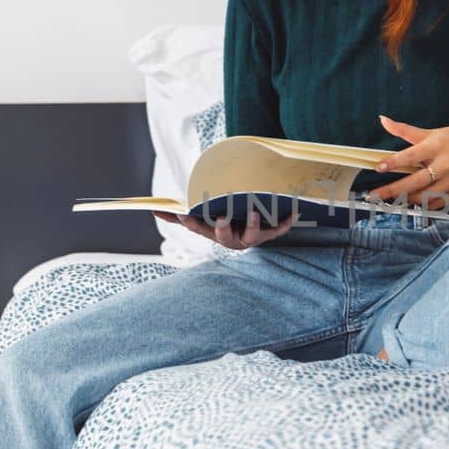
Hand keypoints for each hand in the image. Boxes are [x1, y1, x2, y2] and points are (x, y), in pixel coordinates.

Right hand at [153, 209, 295, 248]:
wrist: (252, 233)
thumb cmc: (224, 223)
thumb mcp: (203, 220)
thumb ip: (180, 216)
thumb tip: (154, 211)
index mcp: (214, 233)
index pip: (199, 229)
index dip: (192, 223)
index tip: (185, 213)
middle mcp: (232, 238)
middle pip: (225, 236)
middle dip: (223, 227)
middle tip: (222, 216)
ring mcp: (251, 237)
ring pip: (253, 235)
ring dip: (254, 225)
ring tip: (257, 213)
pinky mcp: (269, 234)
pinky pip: (279, 229)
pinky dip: (287, 221)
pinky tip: (295, 211)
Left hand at [367, 114, 448, 208]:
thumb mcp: (432, 132)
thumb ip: (405, 131)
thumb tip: (383, 121)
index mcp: (436, 146)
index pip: (411, 156)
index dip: (394, 162)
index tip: (379, 167)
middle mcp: (444, 164)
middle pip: (415, 182)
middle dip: (392, 190)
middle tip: (374, 196)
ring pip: (425, 196)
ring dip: (405, 200)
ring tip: (391, 200)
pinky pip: (437, 202)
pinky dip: (423, 205)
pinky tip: (412, 203)